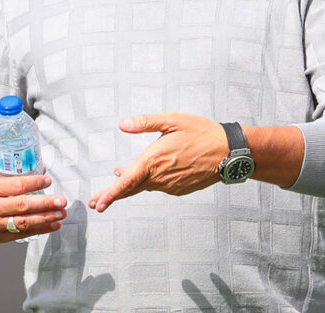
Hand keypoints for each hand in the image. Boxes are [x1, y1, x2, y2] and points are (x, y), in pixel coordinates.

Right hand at [0, 168, 67, 244]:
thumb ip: (3, 173)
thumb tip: (31, 168)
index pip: (15, 185)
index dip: (34, 183)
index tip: (48, 180)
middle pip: (22, 205)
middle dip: (45, 204)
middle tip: (62, 201)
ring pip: (24, 223)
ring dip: (46, 219)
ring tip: (61, 214)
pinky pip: (21, 234)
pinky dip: (39, 230)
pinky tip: (52, 225)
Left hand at [88, 113, 226, 212]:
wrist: (229, 152)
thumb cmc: (201, 133)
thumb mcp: (172, 120)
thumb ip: (145, 122)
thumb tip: (123, 124)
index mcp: (154, 161)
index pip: (126, 182)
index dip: (110, 194)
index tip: (97, 203)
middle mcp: (160, 178)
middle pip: (131, 189)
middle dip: (112, 195)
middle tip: (96, 202)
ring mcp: (171, 186)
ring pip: (145, 186)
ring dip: (131, 184)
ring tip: (117, 176)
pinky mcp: (180, 189)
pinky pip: (159, 186)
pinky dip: (149, 181)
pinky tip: (147, 173)